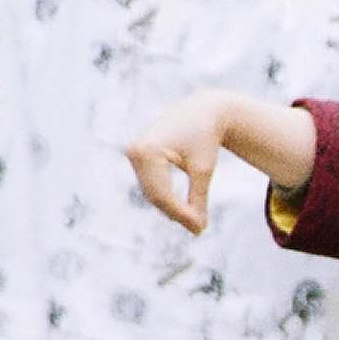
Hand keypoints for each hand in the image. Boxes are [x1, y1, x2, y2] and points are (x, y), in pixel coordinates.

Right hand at [128, 90, 238, 236]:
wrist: (201, 110)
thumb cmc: (205, 137)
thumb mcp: (203, 169)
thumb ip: (198, 198)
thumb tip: (197, 228)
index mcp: (148, 151)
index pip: (162, 193)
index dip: (181, 214)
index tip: (200, 229)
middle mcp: (135, 151)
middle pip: (155, 194)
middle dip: (176, 213)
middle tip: (199, 229)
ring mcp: (133, 153)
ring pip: (151, 191)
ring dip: (170, 207)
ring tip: (194, 222)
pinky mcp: (138, 155)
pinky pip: (150, 183)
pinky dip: (165, 196)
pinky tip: (182, 209)